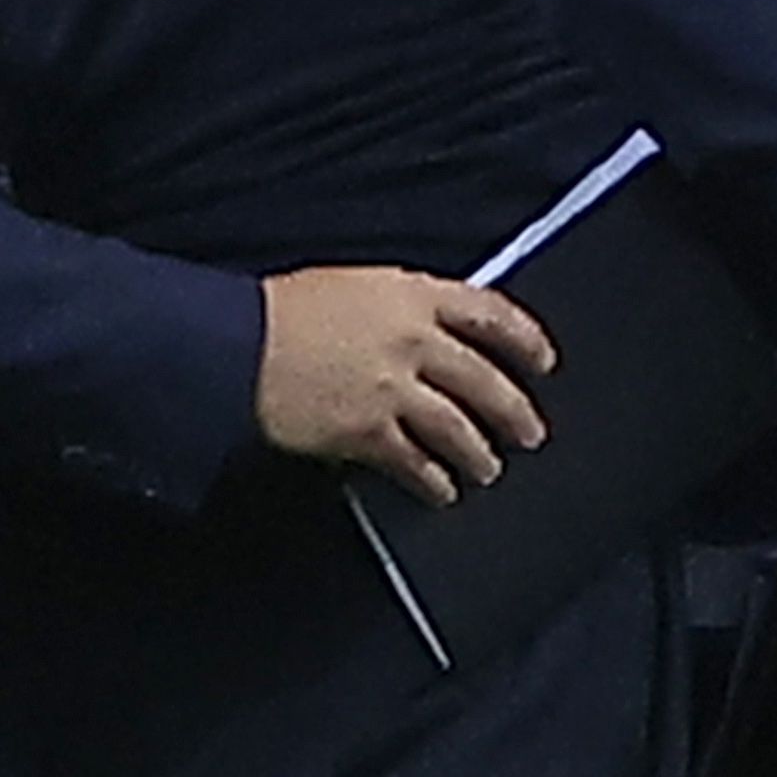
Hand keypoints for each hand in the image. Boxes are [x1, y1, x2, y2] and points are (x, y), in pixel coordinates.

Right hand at [256, 264, 555, 506]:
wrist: (233, 343)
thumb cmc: (279, 310)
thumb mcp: (348, 286)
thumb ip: (397, 306)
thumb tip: (431, 335)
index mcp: (410, 293)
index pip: (489, 312)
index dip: (525, 339)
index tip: (543, 361)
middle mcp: (412, 340)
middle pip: (484, 380)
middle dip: (514, 411)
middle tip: (531, 432)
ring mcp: (392, 388)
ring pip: (458, 428)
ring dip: (479, 453)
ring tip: (488, 469)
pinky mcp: (367, 432)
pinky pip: (416, 463)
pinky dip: (434, 481)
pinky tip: (441, 491)